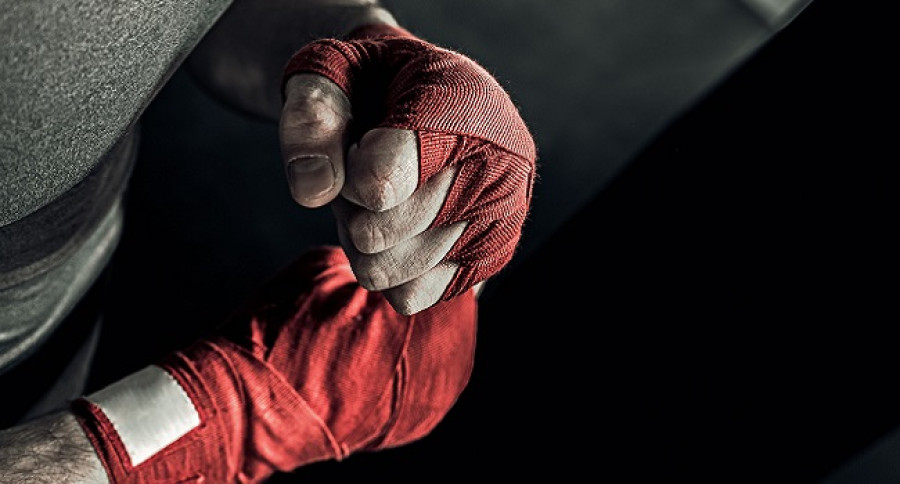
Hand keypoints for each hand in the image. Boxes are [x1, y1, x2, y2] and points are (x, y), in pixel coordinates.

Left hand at [279, 24, 536, 314]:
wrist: (433, 96)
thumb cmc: (378, 80)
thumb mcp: (331, 68)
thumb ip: (311, 116)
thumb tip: (313, 191)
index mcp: (460, 103)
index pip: (380, 183)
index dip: (344, 175)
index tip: (356, 144)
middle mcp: (497, 165)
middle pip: (375, 233)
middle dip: (349, 205)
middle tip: (361, 169)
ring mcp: (501, 216)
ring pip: (387, 271)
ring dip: (364, 238)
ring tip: (382, 196)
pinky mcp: (491, 257)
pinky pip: (410, 295)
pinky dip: (390, 268)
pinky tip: (401, 227)